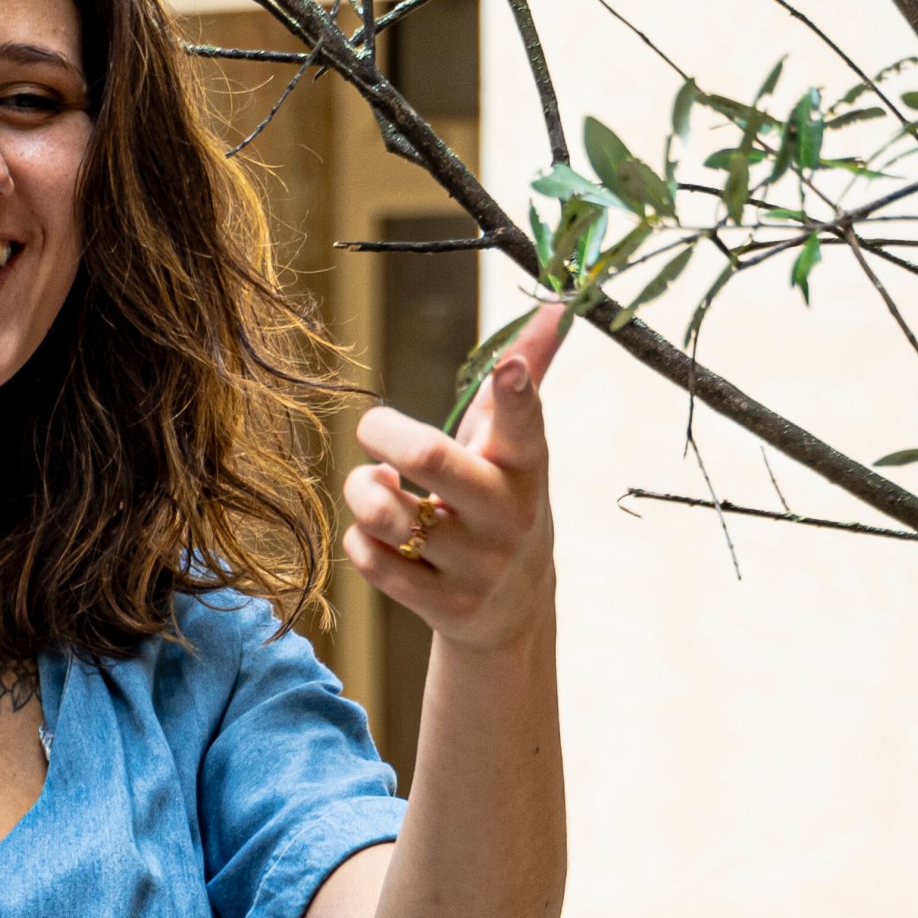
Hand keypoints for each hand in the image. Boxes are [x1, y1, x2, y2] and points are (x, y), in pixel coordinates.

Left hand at [341, 296, 564, 656]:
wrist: (511, 610)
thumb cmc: (501, 501)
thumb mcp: (517, 446)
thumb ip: (527, 377)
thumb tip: (557, 306)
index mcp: (527, 466)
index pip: (525, 425)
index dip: (516, 395)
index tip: (508, 371)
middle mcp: (508, 517)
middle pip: (432, 457)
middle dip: (383, 432)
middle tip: (373, 427)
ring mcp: (477, 567)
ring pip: (384, 511)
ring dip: (364, 489)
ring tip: (378, 484)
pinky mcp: (444, 606)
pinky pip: (369, 557)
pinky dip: (361, 537)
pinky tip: (381, 533)